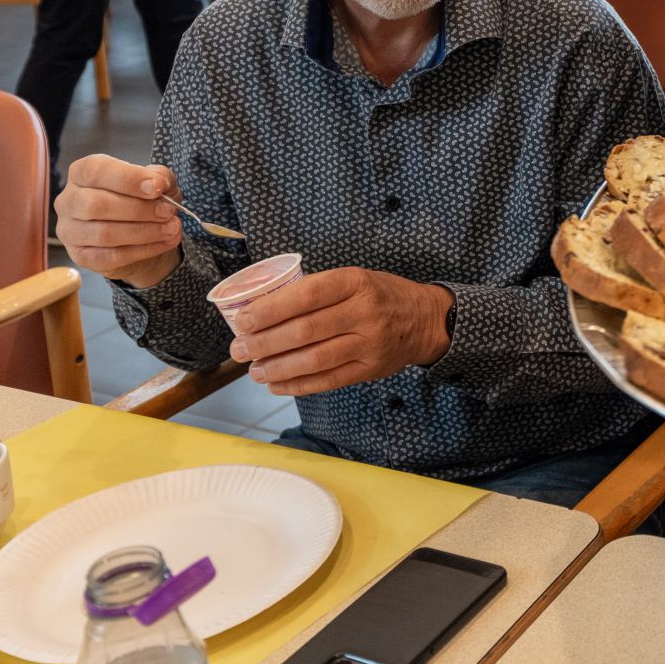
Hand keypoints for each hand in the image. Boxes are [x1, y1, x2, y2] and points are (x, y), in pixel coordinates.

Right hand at [54, 154, 182, 286]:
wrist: (142, 234)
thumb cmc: (143, 199)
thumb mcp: (156, 181)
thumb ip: (158, 177)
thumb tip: (158, 184)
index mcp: (82, 173)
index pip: (95, 171)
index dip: (128, 179)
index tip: (158, 188)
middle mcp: (69, 200)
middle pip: (96, 205)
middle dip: (139, 209)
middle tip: (168, 212)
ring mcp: (70, 231)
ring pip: (104, 233)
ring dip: (145, 232)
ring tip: (172, 228)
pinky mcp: (81, 256)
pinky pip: (110, 256)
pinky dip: (143, 250)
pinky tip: (164, 242)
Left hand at [228, 267, 452, 395]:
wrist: (425, 319)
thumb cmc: (379, 295)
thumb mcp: (354, 279)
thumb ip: (318, 292)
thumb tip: (263, 309)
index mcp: (355, 282)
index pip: (307, 295)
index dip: (271, 309)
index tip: (244, 320)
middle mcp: (364, 312)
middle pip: (306, 330)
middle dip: (265, 342)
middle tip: (239, 349)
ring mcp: (370, 343)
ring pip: (315, 359)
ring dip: (278, 368)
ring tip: (254, 371)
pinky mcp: (371, 368)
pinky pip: (329, 380)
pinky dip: (298, 385)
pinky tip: (277, 385)